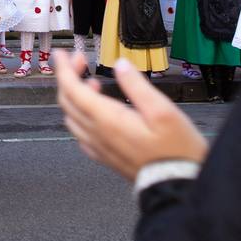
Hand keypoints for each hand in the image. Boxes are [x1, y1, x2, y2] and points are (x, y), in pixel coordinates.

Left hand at [54, 50, 207, 181]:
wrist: (178, 186)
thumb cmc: (176, 150)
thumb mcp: (162, 111)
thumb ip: (137, 86)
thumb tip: (120, 65)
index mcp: (107, 120)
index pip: (72, 90)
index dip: (63, 69)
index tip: (62, 53)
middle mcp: (97, 134)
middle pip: (68, 101)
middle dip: (68, 77)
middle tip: (81, 61)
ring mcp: (99, 147)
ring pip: (72, 117)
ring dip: (75, 96)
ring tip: (93, 83)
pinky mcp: (105, 157)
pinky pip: (82, 134)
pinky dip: (81, 116)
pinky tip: (95, 111)